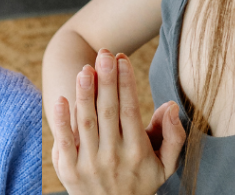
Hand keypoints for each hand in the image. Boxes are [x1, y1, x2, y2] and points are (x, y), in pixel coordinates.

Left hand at [52, 49, 186, 194]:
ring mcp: (89, 164)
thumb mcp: (164, 166)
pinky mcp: (69, 170)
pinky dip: (61, 120)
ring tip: (85, 69)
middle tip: (104, 53)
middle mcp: (113, 157)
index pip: (129, 110)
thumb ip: (173, 137)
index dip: (125, 82)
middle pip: (108, 111)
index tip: (121, 58)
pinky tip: (61, 99)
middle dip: (106, 80)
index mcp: (136, 152)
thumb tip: (171, 106)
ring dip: (85, 94)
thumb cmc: (139, 183)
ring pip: (86, 122)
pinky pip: (64, 142)